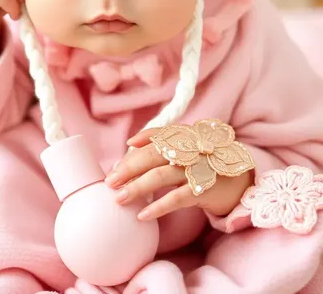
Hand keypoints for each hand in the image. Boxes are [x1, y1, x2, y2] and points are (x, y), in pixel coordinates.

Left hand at [105, 128, 253, 219]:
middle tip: (109, 182)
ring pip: (161, 175)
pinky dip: (158, 206)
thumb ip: (161, 143)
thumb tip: (130, 145)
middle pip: (153, 155)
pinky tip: (142, 214)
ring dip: (137, 187)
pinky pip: (177, 198)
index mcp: (186, 136)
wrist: (242, 181)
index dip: (135, 150)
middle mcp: (191, 148)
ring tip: (119, 199)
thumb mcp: (188, 147)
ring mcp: (198, 168)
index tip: (115, 165)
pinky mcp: (205, 190)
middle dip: (129, 168)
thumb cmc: (207, 163)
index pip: (156, 137)